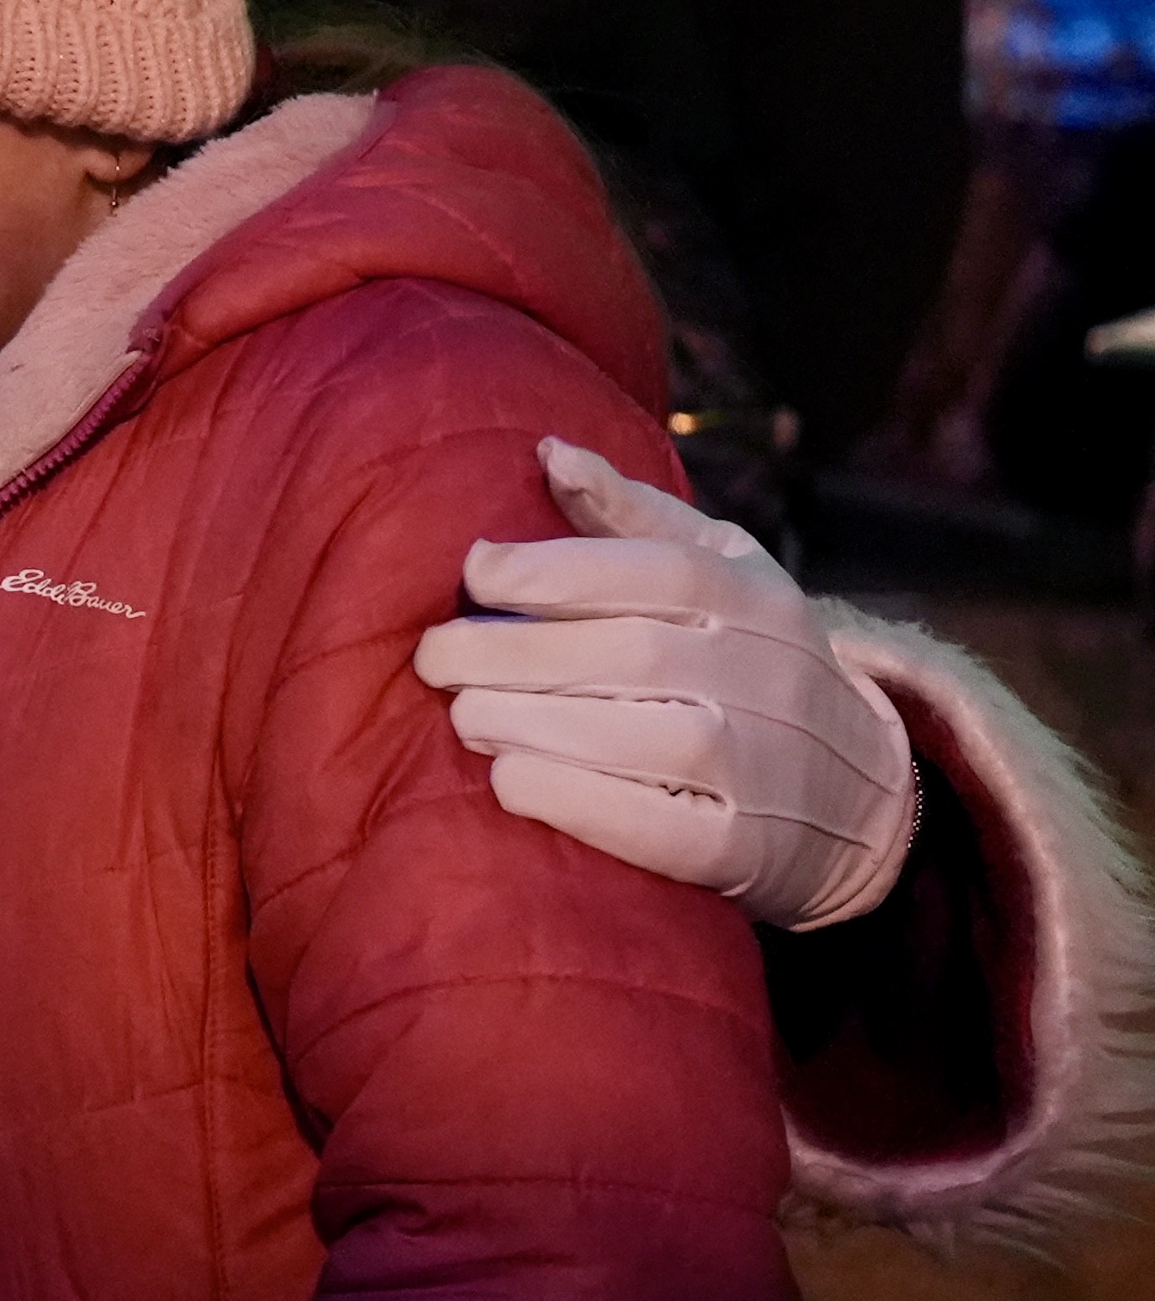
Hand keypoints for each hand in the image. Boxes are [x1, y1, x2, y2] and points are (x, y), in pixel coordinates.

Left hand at [415, 437, 912, 930]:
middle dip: (511, 653)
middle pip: (627, 654)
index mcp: (754, 598)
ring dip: (527, 723)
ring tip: (462, 716)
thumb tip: (550, 454)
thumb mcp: (723, 573)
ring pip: (635, 736)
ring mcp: (758, 764)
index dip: (554, 569)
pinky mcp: (739, 847)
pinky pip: (652, 826)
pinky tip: (509, 779)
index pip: (654, 571)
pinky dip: (571, 800)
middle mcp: (764, 674)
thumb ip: (633, 518)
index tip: (476, 572)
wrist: (864, 797)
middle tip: (436, 658)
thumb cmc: (756, 663)